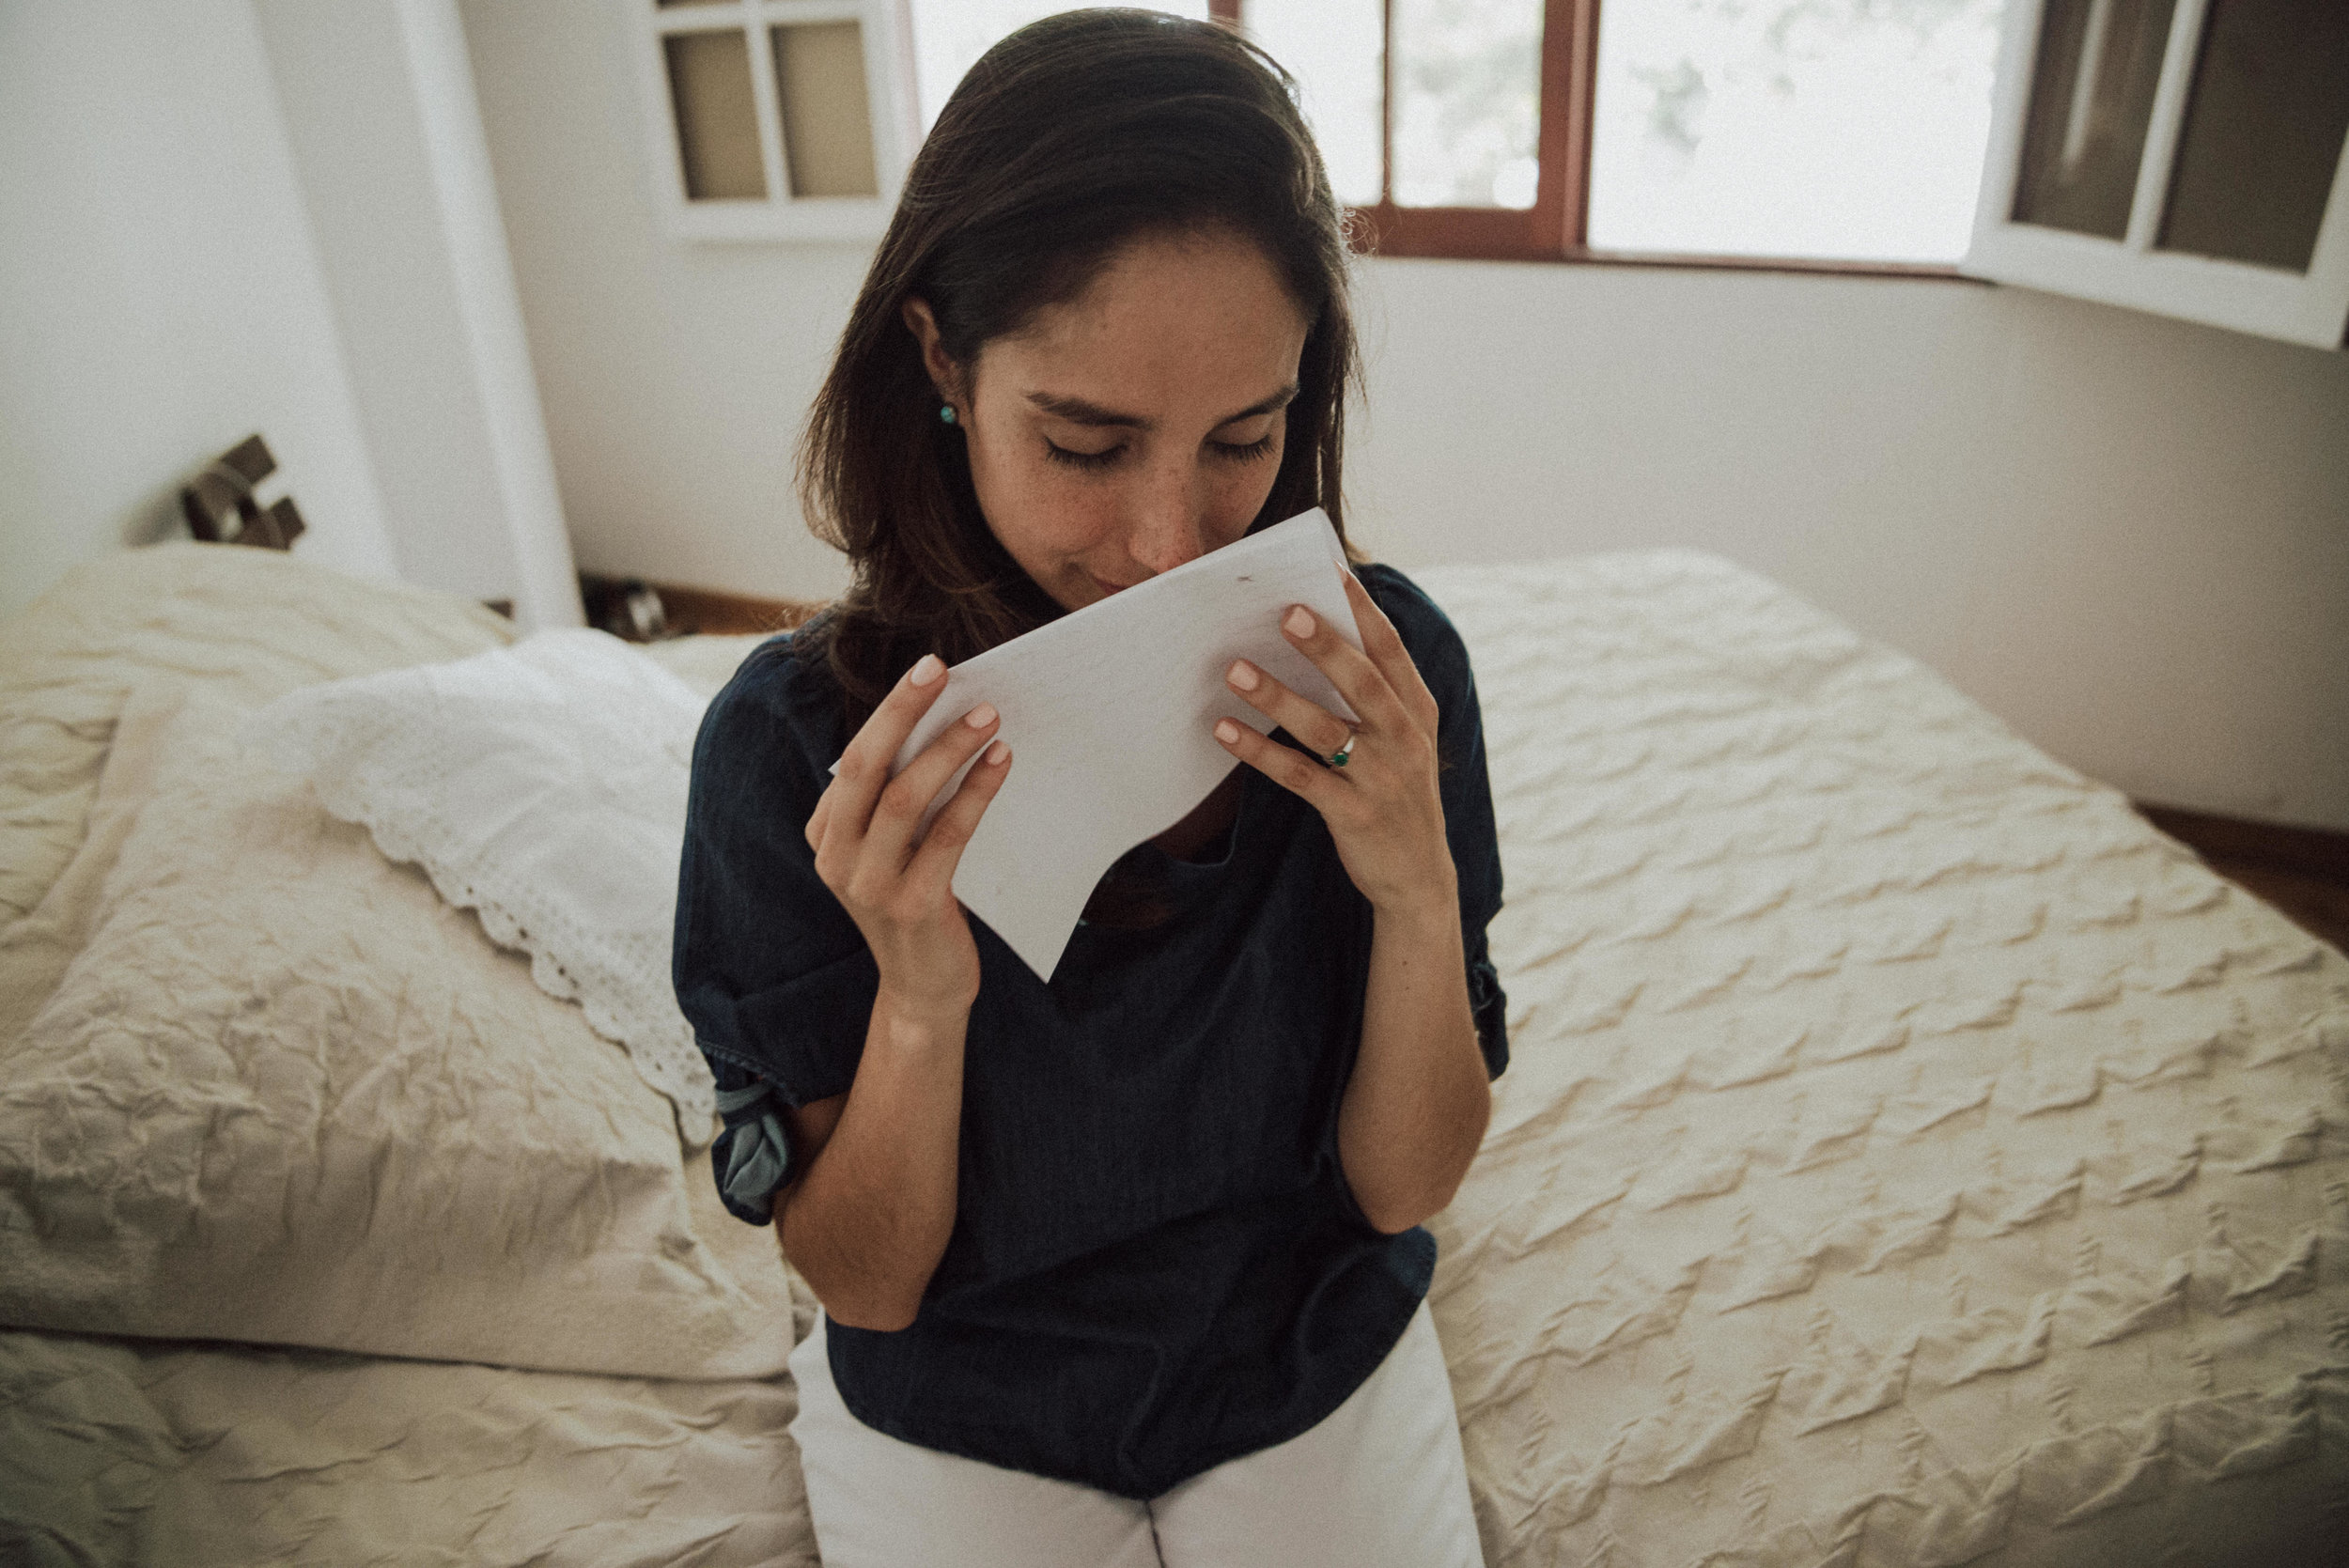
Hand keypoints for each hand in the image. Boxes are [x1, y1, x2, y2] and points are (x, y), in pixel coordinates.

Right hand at [806, 654, 1011, 1019]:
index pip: (855, 759)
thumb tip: (946, 719)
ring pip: (904, 799)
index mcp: (825, 834)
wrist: (924, 987)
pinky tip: (1001, 763)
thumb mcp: (893, 848)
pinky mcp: (911, 907)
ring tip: (988, 715)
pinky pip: (946, 836)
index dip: (891, 711)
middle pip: (866, 767)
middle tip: (942, 670)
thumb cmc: (916, 901)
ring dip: (949, 750)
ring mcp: (868, 886)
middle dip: (903, 712)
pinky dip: (975, 793)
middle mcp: (835, 859)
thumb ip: (899, 798)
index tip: (929, 670)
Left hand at [1214, 574, 1455, 916]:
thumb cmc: (1398, 794)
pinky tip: (1226, 731)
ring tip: (1235, 669)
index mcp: (1417, 712)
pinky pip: (1300, 777)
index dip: (1362, 611)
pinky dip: (1260, 752)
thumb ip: (1373, 696)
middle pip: (1362, 683)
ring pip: (1325, 730)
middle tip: (1286, 612)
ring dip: (1278, 697)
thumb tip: (1316, 639)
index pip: (1391, 650)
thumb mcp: (1403, 741)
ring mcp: (1381, 779)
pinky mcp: (1353, 814)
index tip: (1332, 572)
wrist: (1419, 878)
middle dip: (1325, 646)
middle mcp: (1405, 740)